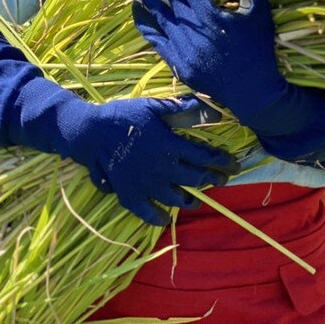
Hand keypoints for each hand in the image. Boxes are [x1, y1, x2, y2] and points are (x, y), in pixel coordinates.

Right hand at [56, 94, 239, 225]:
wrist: (90, 132)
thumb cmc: (124, 116)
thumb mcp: (155, 106)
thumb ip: (183, 110)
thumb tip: (215, 111)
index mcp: (170, 146)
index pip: (206, 157)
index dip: (223, 162)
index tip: (234, 164)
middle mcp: (163, 168)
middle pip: (196, 179)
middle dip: (214, 180)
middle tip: (223, 179)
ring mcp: (147, 185)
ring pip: (177, 199)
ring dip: (191, 200)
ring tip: (197, 200)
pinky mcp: (129, 195)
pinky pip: (147, 213)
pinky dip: (158, 217)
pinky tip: (164, 217)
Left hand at [131, 0, 324, 171]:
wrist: (254, 94)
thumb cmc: (259, 51)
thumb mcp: (260, 14)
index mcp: (212, 17)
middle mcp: (193, 32)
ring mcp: (182, 50)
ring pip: (159, 17)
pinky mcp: (177, 64)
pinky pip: (156, 40)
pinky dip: (146, 23)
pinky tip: (138, 10)